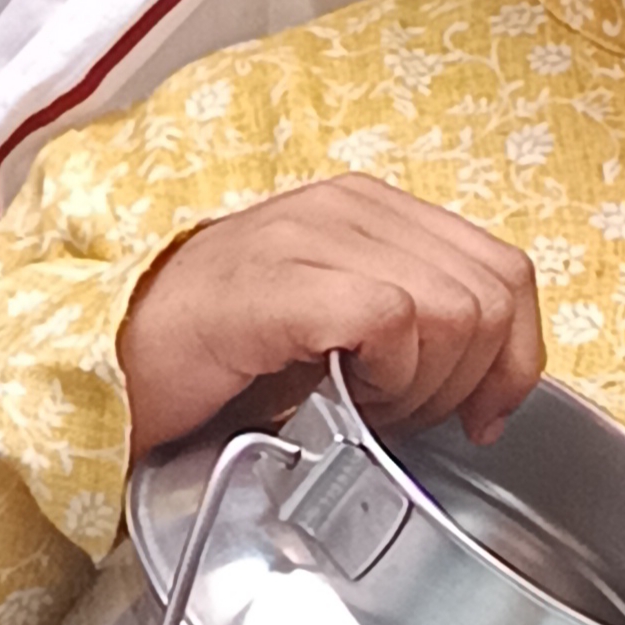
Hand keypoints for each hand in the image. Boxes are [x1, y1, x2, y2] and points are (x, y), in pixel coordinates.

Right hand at [116, 175, 544, 456]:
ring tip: (361, 407)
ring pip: (453, 309)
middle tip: (399, 417)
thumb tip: (495, 382)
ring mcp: (314, 236)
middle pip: (491, 294)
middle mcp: (351, 207)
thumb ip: (416, 329)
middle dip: (466, 381)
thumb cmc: (221, 361)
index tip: (480, 417)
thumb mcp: (341, 334)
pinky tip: (341, 399)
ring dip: (421, 386)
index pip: (506, 270)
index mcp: (375, 211)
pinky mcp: (282, 279)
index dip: (514, 357)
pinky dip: (385, 377)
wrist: (110, 367)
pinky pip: (392, 319)